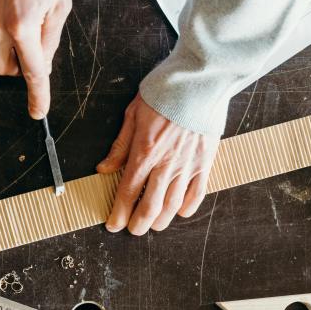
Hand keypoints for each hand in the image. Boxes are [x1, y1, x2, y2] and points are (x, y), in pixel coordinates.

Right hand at [0, 0, 71, 118]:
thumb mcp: (60, 4)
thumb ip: (50, 39)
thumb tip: (43, 64)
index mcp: (22, 27)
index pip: (31, 72)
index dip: (37, 96)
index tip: (38, 112)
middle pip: (3, 68)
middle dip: (17, 66)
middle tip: (33, 48)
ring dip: (10, 40)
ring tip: (24, 8)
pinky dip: (0, 21)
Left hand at [97, 95, 218, 233]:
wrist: (199, 80)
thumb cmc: (164, 92)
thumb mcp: (133, 114)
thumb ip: (120, 146)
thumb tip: (104, 169)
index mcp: (144, 152)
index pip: (128, 192)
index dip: (119, 214)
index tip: (113, 224)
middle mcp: (166, 164)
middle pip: (150, 206)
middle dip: (139, 224)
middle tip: (133, 229)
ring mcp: (188, 165)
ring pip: (173, 205)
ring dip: (161, 220)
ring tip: (153, 224)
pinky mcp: (206, 162)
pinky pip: (197, 194)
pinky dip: (187, 208)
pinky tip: (179, 211)